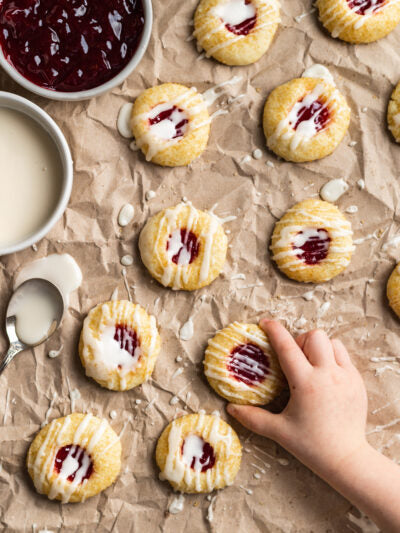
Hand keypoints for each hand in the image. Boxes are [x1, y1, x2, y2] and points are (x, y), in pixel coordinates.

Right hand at [227, 319, 368, 476]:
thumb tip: (230, 409)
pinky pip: (344, 356)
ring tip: (310, 365)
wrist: (347, 459)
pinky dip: (332, 358)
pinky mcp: (358, 382)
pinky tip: (324, 376)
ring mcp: (346, 377)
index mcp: (306, 384)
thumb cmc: (312, 446)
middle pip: (314, 336)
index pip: (287, 346)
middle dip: (300, 340)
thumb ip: (253, 418)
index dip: (274, 330)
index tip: (265, 322)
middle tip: (293, 358)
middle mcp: (328, 375)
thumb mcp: (279, 431)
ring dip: (319, 347)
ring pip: (332, 342)